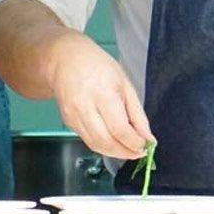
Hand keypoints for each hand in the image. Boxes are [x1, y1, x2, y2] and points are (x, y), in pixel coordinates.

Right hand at [46, 32, 151, 161]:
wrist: (65, 60)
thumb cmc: (98, 67)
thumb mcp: (125, 84)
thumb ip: (137, 115)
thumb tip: (148, 138)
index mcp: (103, 94)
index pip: (119, 129)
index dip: (134, 143)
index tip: (145, 146)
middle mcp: (85, 107)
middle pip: (106, 142)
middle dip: (125, 153)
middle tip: (138, 152)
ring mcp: (73, 116)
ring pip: (95, 145)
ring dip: (114, 153)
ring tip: (128, 149)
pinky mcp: (68, 122)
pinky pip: (87, 140)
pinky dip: (102, 145)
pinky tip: (113, 141)